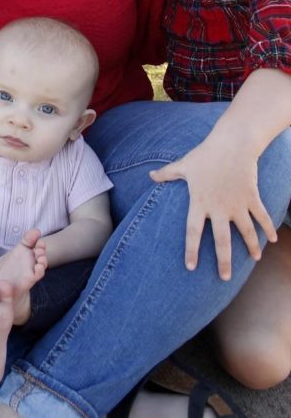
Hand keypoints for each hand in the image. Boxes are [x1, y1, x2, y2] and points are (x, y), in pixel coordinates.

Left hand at [150, 132, 277, 281]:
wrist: (232, 143)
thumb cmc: (205, 154)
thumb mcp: (183, 164)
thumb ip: (166, 174)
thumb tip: (150, 176)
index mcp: (199, 202)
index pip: (193, 231)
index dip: (191, 250)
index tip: (190, 267)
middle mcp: (219, 207)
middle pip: (221, 240)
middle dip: (224, 261)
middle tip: (225, 278)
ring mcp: (237, 204)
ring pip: (246, 231)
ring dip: (252, 246)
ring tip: (254, 259)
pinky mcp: (251, 197)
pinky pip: (262, 216)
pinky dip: (268, 228)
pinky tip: (273, 240)